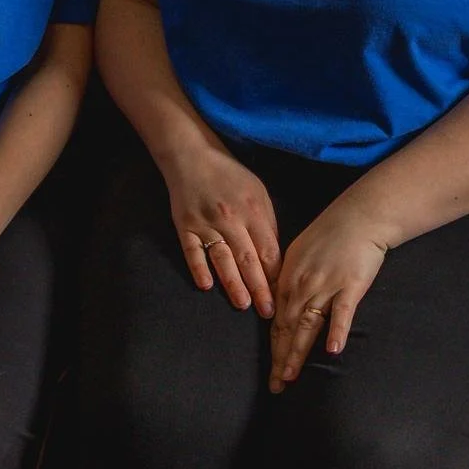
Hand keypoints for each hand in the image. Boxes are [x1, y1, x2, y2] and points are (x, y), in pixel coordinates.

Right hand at [161, 144, 279, 316]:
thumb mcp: (258, 192)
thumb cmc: (230, 176)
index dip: (276, 276)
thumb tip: (274, 258)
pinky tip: (206, 285)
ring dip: (233, 283)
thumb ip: (266, 223)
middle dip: (260, 288)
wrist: (192, 156)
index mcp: (253, 210)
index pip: (268, 250)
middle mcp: (230, 218)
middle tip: (268, 312)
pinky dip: (198, 268)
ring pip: (222, 259)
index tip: (283, 297)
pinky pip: (192, 251)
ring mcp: (206, 223)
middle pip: (248, 259)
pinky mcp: (185, 226)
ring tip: (243, 304)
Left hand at [267, 201, 390, 391]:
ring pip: (308, 324)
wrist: (359, 216)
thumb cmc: (330, 233)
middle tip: (277, 385)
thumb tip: (280, 304)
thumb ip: (289, 279)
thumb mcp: (298, 253)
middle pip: (288, 327)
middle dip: (280, 358)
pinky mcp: (350, 286)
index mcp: (288, 277)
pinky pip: (342, 312)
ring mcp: (326, 285)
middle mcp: (303, 284)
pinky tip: (332, 350)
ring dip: (298, 352)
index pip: (277, 319)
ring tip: (291, 375)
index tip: (272, 371)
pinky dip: (337, 331)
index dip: (273, 347)